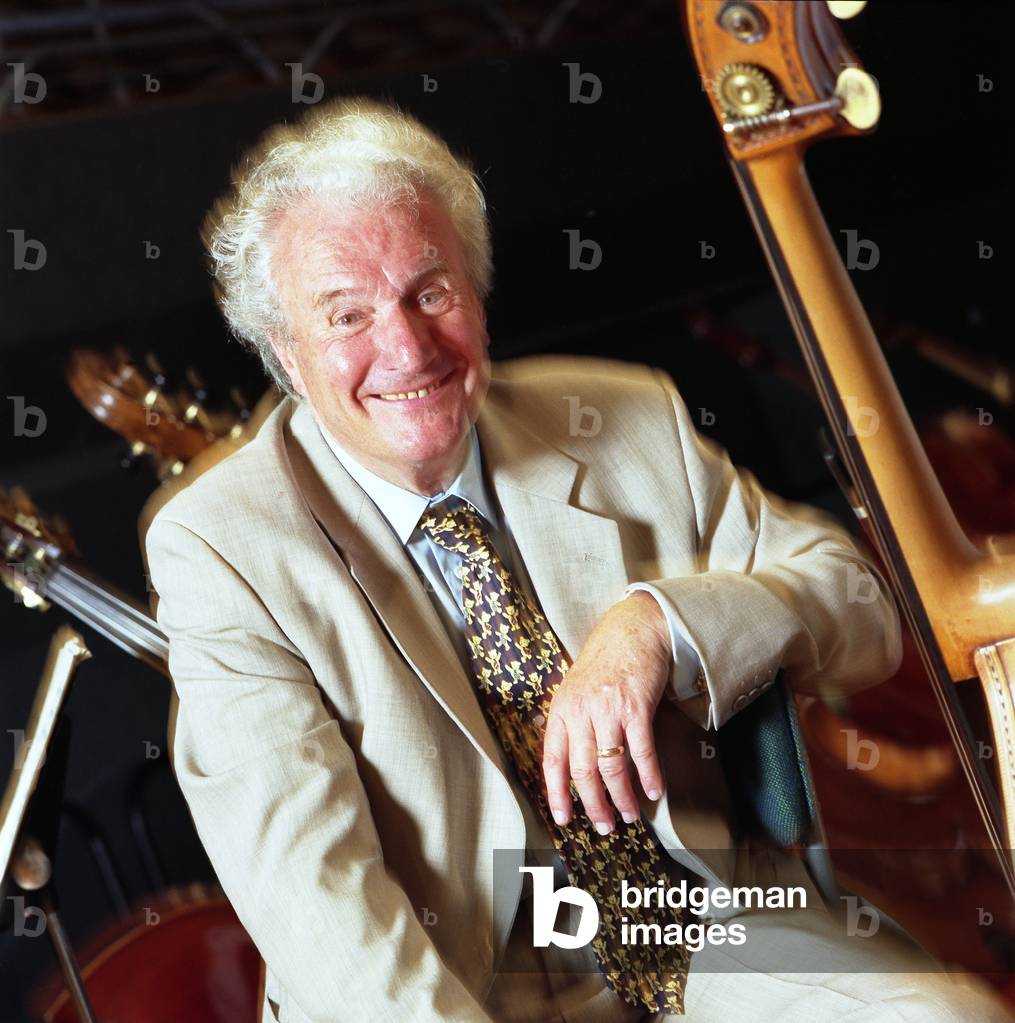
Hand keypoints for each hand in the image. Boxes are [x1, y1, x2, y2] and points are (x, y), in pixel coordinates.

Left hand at [541, 591, 672, 833]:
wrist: (633, 631)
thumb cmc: (604, 661)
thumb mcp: (574, 688)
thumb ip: (570, 721)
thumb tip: (566, 761)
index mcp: (562, 709)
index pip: (553, 759)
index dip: (556, 793)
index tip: (563, 818)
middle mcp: (581, 711)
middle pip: (582, 770)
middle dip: (593, 804)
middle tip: (605, 826)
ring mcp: (608, 709)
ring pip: (611, 766)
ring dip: (621, 797)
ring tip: (630, 815)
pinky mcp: (636, 707)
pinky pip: (641, 751)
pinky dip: (649, 775)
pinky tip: (654, 791)